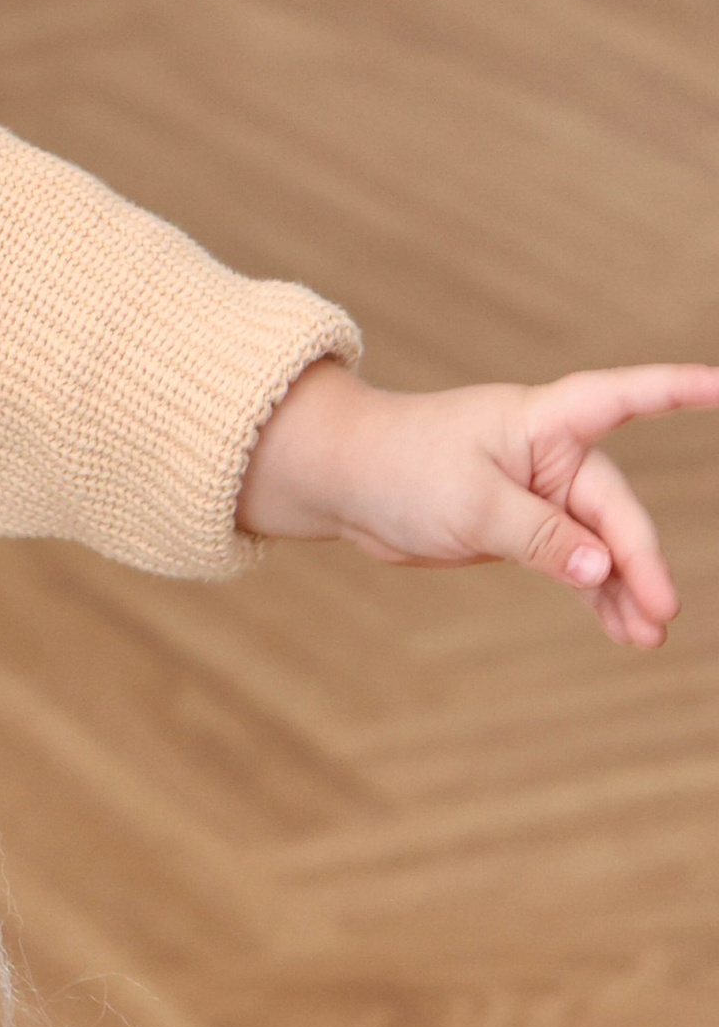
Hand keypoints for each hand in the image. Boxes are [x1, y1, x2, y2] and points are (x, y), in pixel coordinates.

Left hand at [239, 362, 718, 646]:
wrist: (347, 484)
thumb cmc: (402, 468)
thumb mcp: (471, 504)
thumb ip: (540, 536)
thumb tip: (601, 567)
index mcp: (544, 421)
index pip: (625, 398)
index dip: (678, 390)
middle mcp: (552, 454)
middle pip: (614, 508)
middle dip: (638, 561)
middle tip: (659, 613)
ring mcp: (542, 495)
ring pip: (601, 544)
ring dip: (624, 587)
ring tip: (647, 636)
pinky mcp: (526, 530)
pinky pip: (576, 564)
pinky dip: (597, 595)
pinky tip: (622, 630)